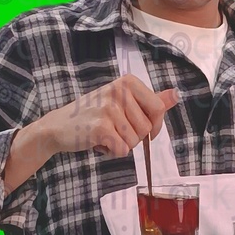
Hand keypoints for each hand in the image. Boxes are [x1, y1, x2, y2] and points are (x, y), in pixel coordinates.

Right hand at [46, 75, 179, 157]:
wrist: (58, 126)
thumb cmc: (93, 115)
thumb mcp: (122, 101)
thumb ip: (150, 100)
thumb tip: (176, 95)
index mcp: (128, 82)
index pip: (158, 108)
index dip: (154, 126)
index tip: (143, 129)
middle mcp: (119, 91)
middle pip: (146, 128)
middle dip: (133, 137)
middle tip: (114, 130)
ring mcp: (109, 108)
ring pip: (135, 141)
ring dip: (121, 145)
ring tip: (105, 135)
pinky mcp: (101, 127)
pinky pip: (122, 149)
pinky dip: (112, 152)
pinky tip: (99, 143)